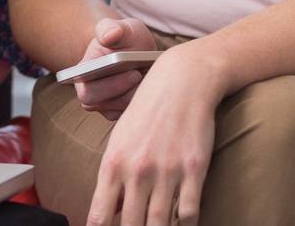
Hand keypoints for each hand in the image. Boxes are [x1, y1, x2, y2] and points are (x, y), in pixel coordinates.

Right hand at [75, 17, 158, 119]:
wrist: (134, 50)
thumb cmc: (124, 38)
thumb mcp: (121, 28)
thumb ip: (112, 28)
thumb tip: (109, 36)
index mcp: (83, 74)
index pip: (88, 92)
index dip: (109, 87)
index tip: (133, 72)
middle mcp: (91, 93)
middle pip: (103, 105)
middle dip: (126, 92)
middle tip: (142, 75)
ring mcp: (106, 105)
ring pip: (120, 111)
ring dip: (137, 95)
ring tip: (148, 77)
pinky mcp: (121, 112)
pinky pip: (133, 116)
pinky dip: (145, 103)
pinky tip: (152, 87)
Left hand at [87, 44, 220, 225]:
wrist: (180, 82)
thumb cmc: (146, 111)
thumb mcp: (120, 139)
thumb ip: (114, 176)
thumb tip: (111, 210)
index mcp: (113, 163)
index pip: (100, 214)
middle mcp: (137, 170)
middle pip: (131, 224)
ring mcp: (166, 171)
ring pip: (159, 223)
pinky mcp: (194, 170)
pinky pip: (188, 212)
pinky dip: (185, 223)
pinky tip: (182, 222)